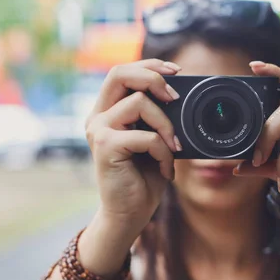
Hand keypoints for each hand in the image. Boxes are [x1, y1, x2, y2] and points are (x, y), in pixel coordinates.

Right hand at [85, 59, 182, 228]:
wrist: (130, 214)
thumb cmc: (144, 177)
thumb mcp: (155, 140)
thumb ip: (158, 117)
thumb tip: (180, 95)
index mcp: (108, 111)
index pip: (123, 73)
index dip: (149, 66)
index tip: (177, 71)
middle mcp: (98, 117)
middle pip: (119, 73)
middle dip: (153, 77)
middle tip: (175, 96)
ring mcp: (99, 131)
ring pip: (138, 103)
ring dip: (166, 125)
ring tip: (173, 148)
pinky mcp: (105, 148)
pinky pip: (145, 136)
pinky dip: (163, 152)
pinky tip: (165, 169)